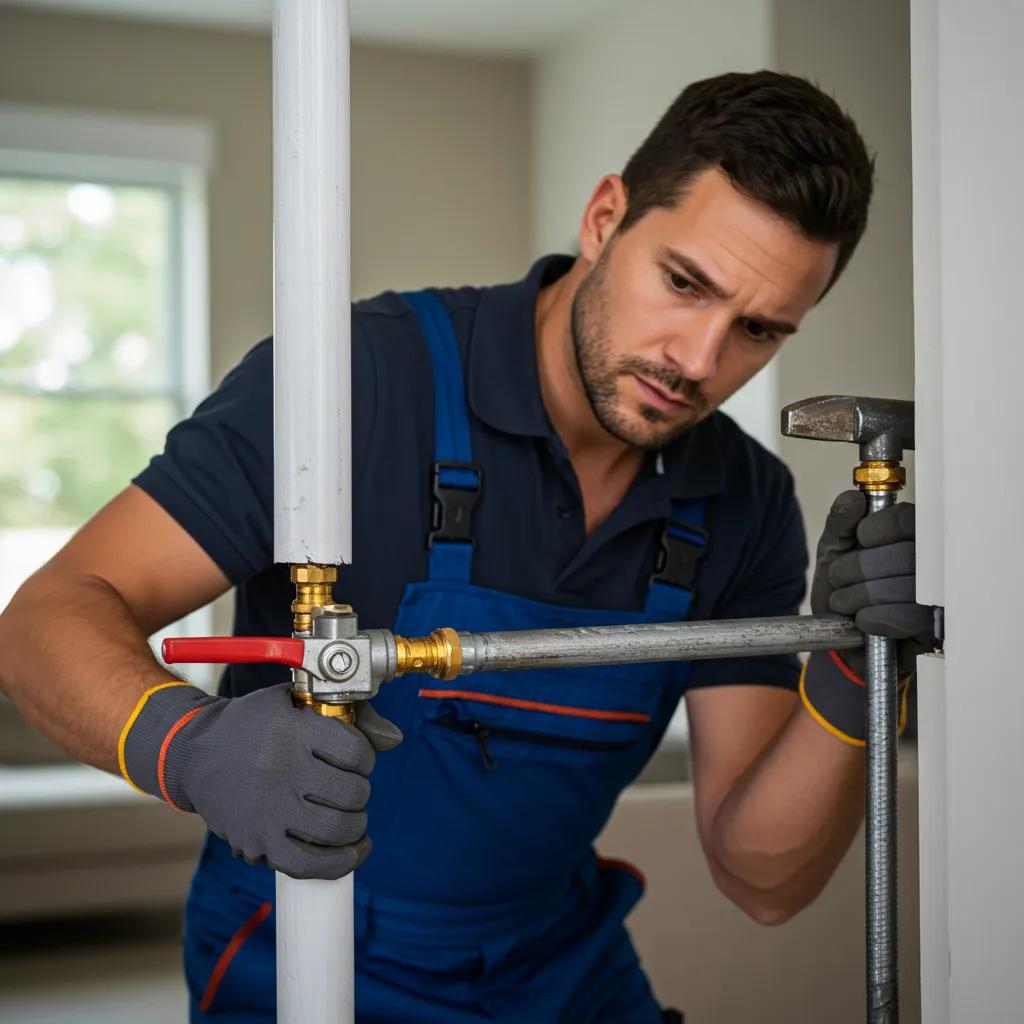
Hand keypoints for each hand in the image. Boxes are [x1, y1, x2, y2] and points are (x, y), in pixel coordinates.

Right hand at [120, 682, 401, 878]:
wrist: (193, 753)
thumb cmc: (252, 724)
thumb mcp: (294, 701)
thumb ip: (348, 714)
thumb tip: (395, 739)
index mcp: (292, 731)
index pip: (356, 752)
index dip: (366, 756)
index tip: (357, 758)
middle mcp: (282, 771)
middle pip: (351, 793)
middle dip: (360, 791)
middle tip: (350, 788)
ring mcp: (269, 810)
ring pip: (337, 829)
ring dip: (355, 825)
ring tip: (351, 816)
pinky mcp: (258, 842)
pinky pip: (310, 864)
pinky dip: (340, 862)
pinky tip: (353, 849)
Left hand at [811, 489, 936, 678]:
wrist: (841, 640)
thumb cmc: (843, 590)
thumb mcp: (832, 552)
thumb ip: (840, 523)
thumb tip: (853, 500)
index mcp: (910, 536)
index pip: (906, 519)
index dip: (877, 528)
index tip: (859, 540)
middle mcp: (930, 563)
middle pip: (903, 554)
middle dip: (857, 568)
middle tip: (839, 579)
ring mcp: (937, 596)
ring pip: (905, 586)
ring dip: (860, 596)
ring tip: (844, 603)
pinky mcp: (936, 628)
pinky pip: (911, 616)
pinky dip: (875, 618)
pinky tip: (862, 620)